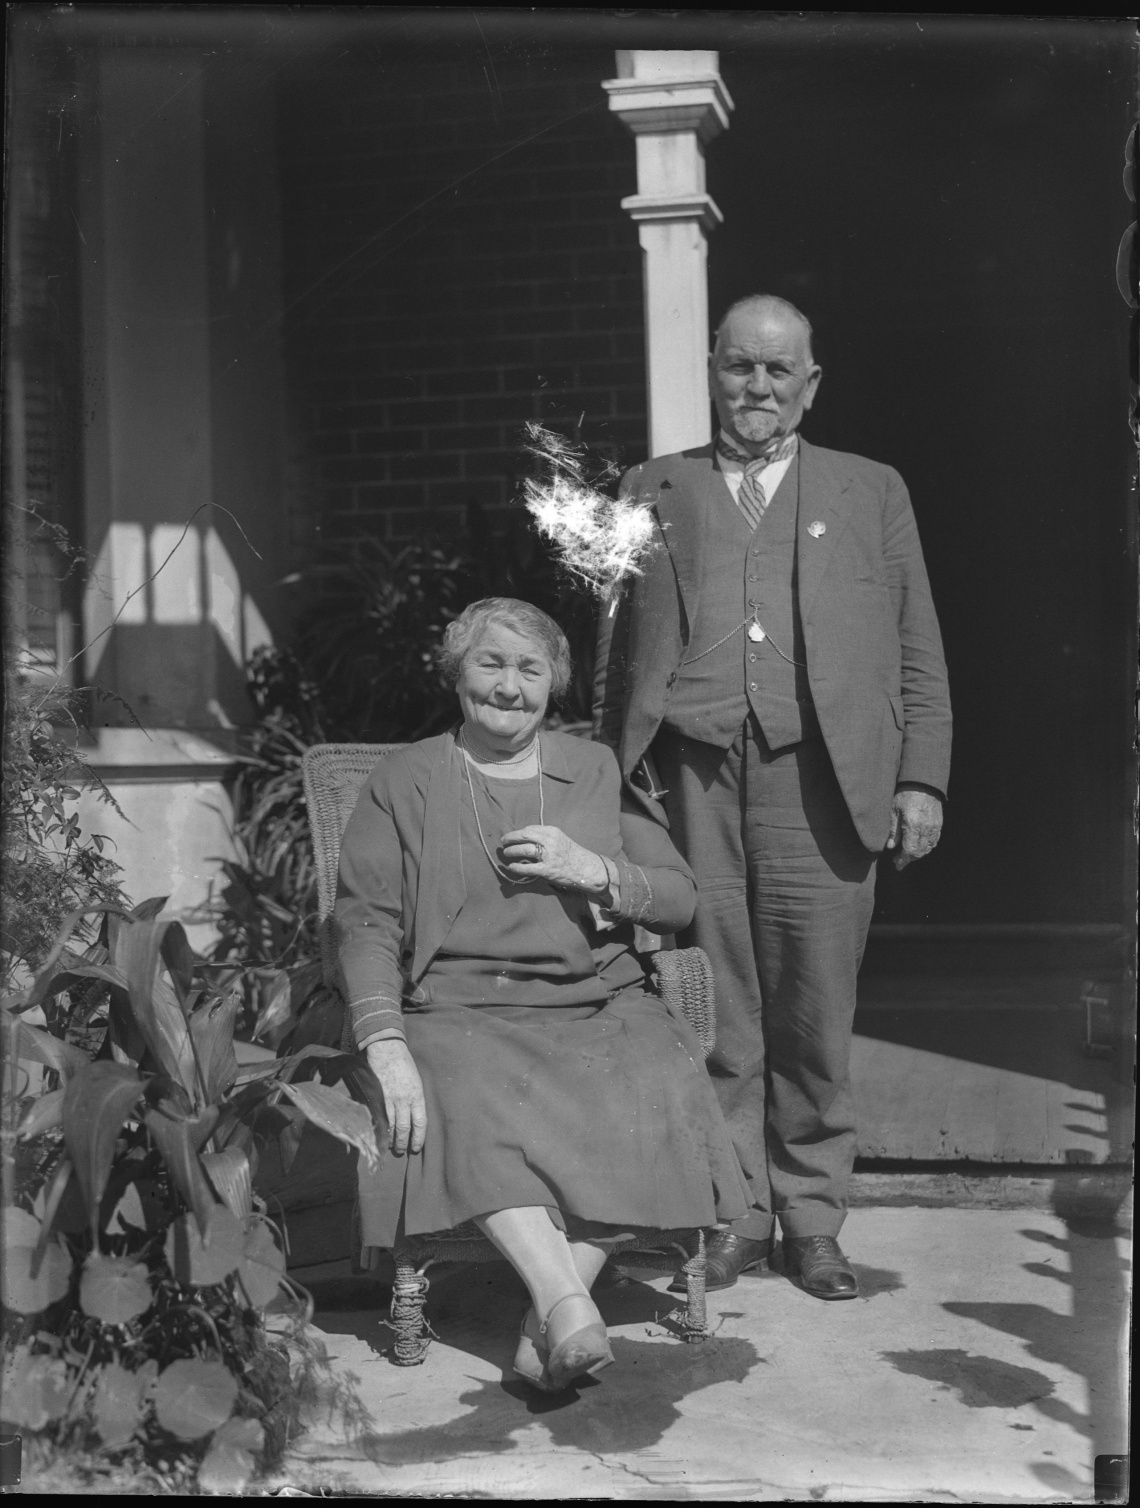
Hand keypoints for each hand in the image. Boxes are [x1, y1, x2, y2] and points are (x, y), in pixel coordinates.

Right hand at [365, 1040, 426, 1154]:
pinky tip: (381, 1135)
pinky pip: (379, 1118)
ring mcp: (390, 1099)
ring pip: (391, 1126)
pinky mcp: (377, 1097)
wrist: (387, 1049)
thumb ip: (416, 1099)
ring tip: (392, 1147)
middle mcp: (404, 1099)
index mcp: (417, 1095)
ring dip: (391, 1139)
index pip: (420, 1123)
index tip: (416, 1147)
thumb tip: (415, 1118)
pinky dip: (381, 1129)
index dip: (418, 1138)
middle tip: (403, 1151)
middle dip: (404, 1143)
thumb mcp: (417, 1081)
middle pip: (405, 1128)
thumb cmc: (405, 1065)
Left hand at [499, 825, 609, 894]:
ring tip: (506, 853)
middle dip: (510, 838)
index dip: (517, 832)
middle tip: (503, 842)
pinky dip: (517, 867)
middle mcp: (550, 841)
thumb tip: (525, 837)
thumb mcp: (560, 839)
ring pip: (524, 850)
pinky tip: (511, 866)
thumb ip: (545, 837)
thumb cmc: (572, 854)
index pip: (530, 829)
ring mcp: (549, 856)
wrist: (586, 868)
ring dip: (512, 851)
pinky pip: (527, 867)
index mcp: (553, 832)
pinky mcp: (547, 870)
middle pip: (524, 836)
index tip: (512, 836)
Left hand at [886, 788, 943, 870]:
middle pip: (919, 852)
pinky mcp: (939, 824)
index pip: (909, 851)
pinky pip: (934, 841)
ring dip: (918, 854)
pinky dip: (926, 847)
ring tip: (907, 854)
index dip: (902, 860)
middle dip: (909, 859)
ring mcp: (934, 827)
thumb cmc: (905, 795)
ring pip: (927, 848)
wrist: (922, 783)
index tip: (896, 865)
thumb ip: (893, 831)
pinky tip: (919, 846)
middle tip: (898, 860)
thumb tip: (890, 847)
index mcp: (913, 826)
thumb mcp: (894, 811)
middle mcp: (925, 829)